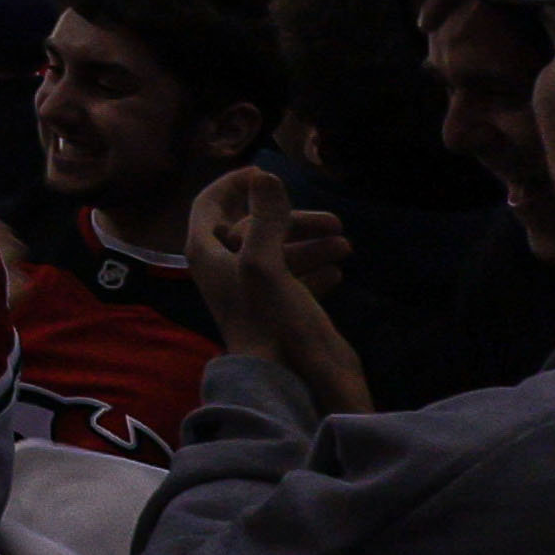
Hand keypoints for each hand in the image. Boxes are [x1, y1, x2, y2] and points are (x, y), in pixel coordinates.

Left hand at [184, 168, 366, 410]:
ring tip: (346, 246)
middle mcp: (223, 269)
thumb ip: (264, 217)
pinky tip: (338, 271)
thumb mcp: (264, 263)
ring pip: (278, 252)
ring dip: (311, 244)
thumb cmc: (268, 320)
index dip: (233, 184)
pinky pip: (293, 279)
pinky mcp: (274, 311)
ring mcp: (249, 291)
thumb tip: (265, 174)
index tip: (265, 172)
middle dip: (293, 219)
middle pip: (253, 226)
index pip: (209, 203)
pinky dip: (314, 270)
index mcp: (207, 253)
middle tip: (336, 221)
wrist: (285, 382)